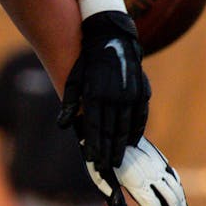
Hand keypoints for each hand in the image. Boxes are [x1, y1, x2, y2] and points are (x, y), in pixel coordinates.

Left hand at [57, 10, 149, 170]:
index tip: (95, 162)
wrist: (113, 37)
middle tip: (108, 169)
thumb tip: (63, 125)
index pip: (96, 127)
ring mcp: (131, 94)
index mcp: (95, 94)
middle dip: (109, 152)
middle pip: (112, 132)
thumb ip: (70, 102)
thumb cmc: (88, 61)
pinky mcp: (143, 92)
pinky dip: (137, 131)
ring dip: (123, 146)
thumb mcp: (74, 78)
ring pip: (128, 127)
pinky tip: (133, 142)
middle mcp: (115, 96)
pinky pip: (141, 116)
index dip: (95, 146)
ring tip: (118, 161)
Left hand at [84, 136, 188, 205]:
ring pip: (177, 191)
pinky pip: (174, 178)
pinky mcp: (159, 158)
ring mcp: (158, 166)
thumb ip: (111, 195)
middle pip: (171, 202)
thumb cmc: (98, 154)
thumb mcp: (99, 175)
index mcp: (137, 182)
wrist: (107, 123)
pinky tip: (180, 201)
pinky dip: (180, 193)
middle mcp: (152, 174)